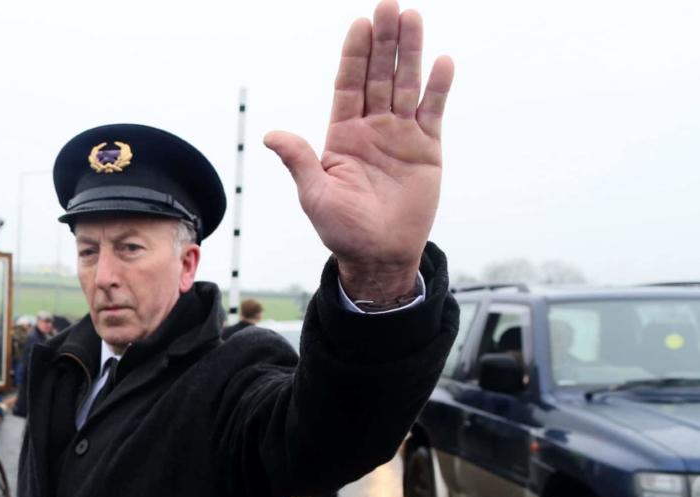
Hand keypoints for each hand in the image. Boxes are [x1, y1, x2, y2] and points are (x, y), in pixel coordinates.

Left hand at [265, 0, 453, 300]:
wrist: (379, 255)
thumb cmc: (342, 230)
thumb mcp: (315, 195)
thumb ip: (300, 161)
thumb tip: (272, 135)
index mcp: (343, 135)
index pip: (348, 85)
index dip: (354, 55)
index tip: (360, 24)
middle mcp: (372, 128)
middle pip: (378, 75)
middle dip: (383, 41)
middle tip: (389, 5)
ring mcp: (400, 135)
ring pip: (406, 85)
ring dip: (410, 53)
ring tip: (413, 17)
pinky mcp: (427, 149)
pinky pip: (432, 112)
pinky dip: (438, 88)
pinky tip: (442, 62)